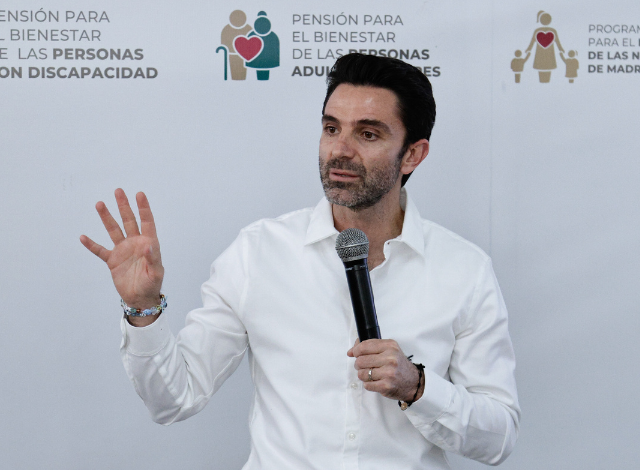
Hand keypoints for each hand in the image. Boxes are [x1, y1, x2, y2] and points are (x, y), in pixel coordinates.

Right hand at [80, 189, 163, 324]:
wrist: (140, 299)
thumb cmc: (152, 285)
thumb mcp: (156, 273)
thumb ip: (153, 258)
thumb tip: (148, 245)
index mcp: (148, 244)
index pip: (146, 222)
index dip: (143, 208)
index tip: (139, 194)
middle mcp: (135, 243)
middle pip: (128, 221)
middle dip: (124, 206)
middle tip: (118, 191)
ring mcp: (122, 251)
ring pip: (113, 230)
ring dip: (107, 218)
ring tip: (100, 204)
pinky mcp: (112, 261)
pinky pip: (100, 251)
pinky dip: (92, 245)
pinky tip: (83, 237)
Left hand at [347, 339, 423, 401]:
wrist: (413, 381)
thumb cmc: (398, 364)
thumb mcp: (388, 349)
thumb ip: (370, 347)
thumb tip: (350, 351)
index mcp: (390, 346)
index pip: (364, 346)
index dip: (356, 350)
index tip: (355, 353)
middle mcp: (390, 358)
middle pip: (360, 360)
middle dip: (359, 364)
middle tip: (364, 366)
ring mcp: (388, 373)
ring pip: (362, 373)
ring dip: (363, 375)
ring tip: (371, 374)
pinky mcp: (386, 386)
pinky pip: (367, 385)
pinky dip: (368, 384)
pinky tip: (376, 381)